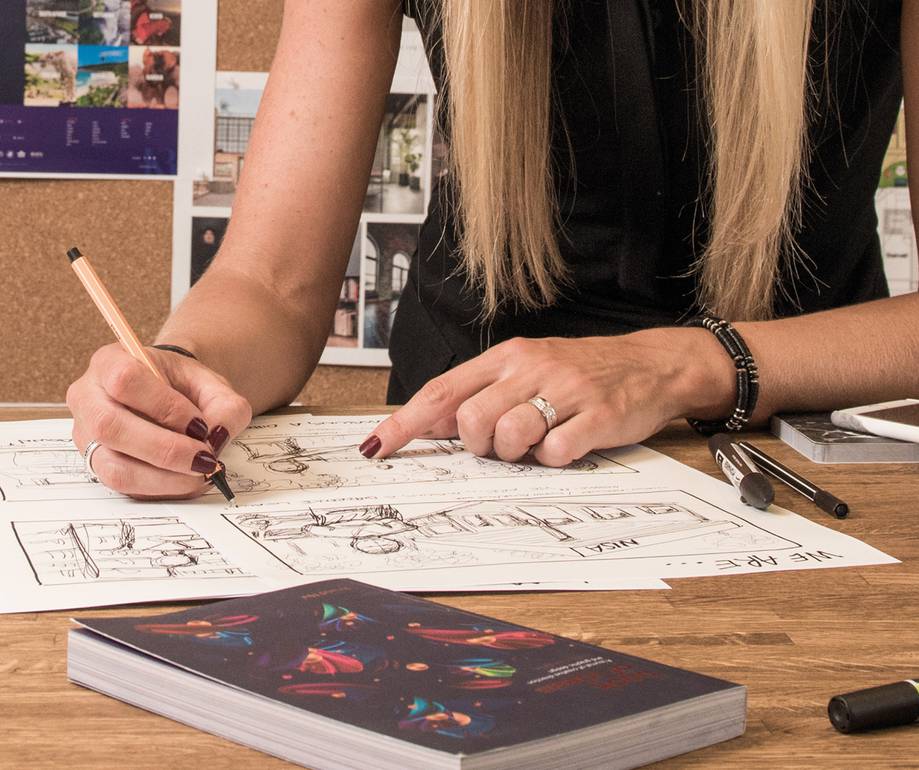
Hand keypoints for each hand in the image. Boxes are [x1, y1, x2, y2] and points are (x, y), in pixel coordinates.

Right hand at [66, 344, 251, 498]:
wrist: (170, 395)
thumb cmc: (183, 386)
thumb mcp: (211, 384)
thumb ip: (225, 405)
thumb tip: (217, 437)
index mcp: (110, 362)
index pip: (125, 380)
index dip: (164, 406)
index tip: (200, 424)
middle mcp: (88, 398)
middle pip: (110, 426)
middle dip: (165, 449)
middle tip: (205, 458)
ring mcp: (86, 435)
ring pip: (113, 466)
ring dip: (164, 477)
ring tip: (200, 472)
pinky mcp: (97, 465)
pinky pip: (122, 486)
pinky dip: (161, 488)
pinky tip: (187, 480)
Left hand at [362, 330, 734, 465]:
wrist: (652, 364)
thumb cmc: (582, 371)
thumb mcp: (527, 368)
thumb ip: (482, 392)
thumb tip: (434, 423)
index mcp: (507, 357)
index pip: (443, 391)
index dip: (405, 422)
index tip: (377, 447)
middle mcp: (531, 368)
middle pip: (472, 421)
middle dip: (480, 445)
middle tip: (505, 442)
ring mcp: (566, 391)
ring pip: (509, 437)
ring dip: (518, 452)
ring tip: (541, 438)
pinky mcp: (597, 417)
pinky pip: (555, 454)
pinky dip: (555, 459)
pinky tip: (568, 442)